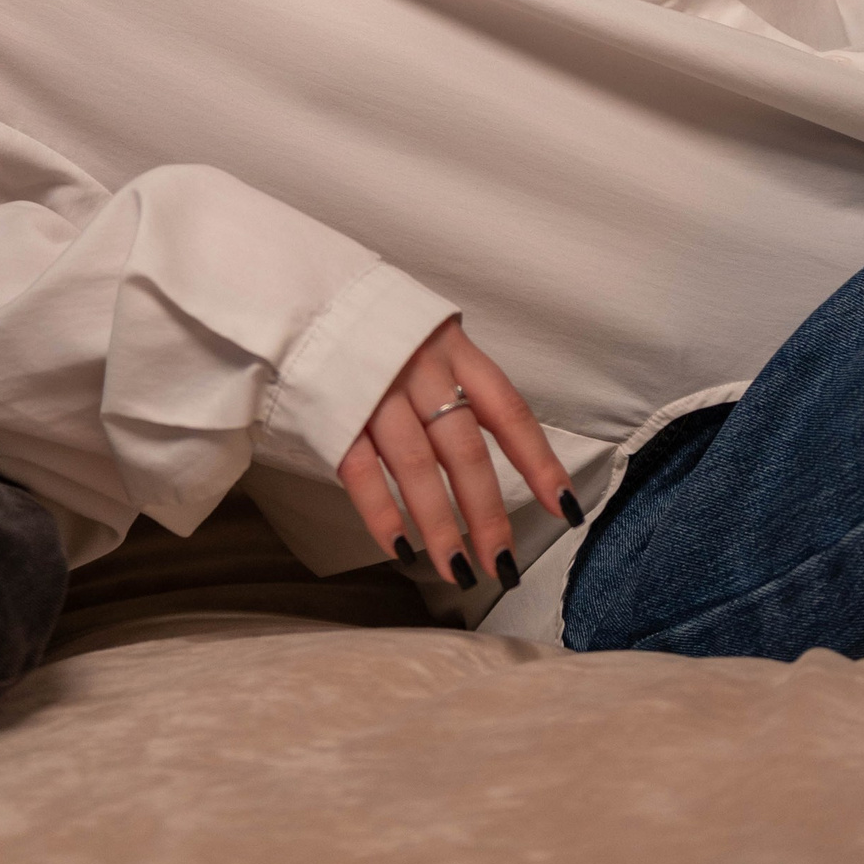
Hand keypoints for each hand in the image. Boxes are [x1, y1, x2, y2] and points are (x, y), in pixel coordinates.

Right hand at [336, 315, 579, 591]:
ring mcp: (375, 390)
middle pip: (464, 450)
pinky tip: (400, 547)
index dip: (539, 461)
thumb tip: (489, 440)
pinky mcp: (334, 410)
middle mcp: (420, 369)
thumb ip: (454, 378)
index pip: (508, 410)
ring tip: (460, 571)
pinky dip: (381, 513)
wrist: (299, 292)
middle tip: (503, 565)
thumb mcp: (426, 332)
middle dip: (488, 514)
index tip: (564, 509)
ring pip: (417, 467)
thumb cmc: (371, 322)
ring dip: (441, 526)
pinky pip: (361, 470)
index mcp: (452, 347)